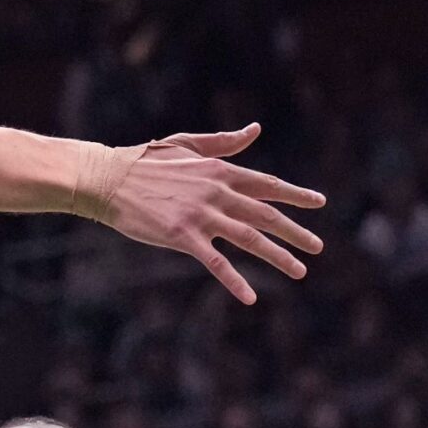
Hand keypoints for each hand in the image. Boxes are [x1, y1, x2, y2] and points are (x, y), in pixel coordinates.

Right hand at [78, 124, 325, 304]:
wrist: (109, 179)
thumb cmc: (144, 161)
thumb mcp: (188, 144)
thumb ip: (224, 143)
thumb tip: (255, 130)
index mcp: (221, 171)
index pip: (268, 185)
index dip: (295, 195)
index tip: (318, 203)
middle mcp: (218, 193)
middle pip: (266, 215)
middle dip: (295, 232)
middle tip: (318, 246)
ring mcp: (202, 216)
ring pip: (250, 239)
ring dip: (278, 256)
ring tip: (300, 271)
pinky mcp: (183, 237)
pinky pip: (216, 263)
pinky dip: (235, 280)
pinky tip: (250, 297)